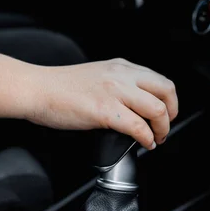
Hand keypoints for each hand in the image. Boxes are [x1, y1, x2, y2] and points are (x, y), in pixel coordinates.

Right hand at [25, 58, 177, 149]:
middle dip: (172, 113)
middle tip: (164, 127)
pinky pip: (138, 127)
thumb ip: (116, 85)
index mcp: (120, 66)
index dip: (168, 100)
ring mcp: (115, 92)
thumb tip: (131, 106)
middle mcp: (121, 75)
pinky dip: (146, 139)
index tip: (164, 113)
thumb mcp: (96, 76)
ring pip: (158, 109)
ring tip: (155, 138)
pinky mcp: (106, 111)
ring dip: (162, 129)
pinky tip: (143, 144)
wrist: (38, 89)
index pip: (159, 79)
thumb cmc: (59, 87)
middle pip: (166, 91)